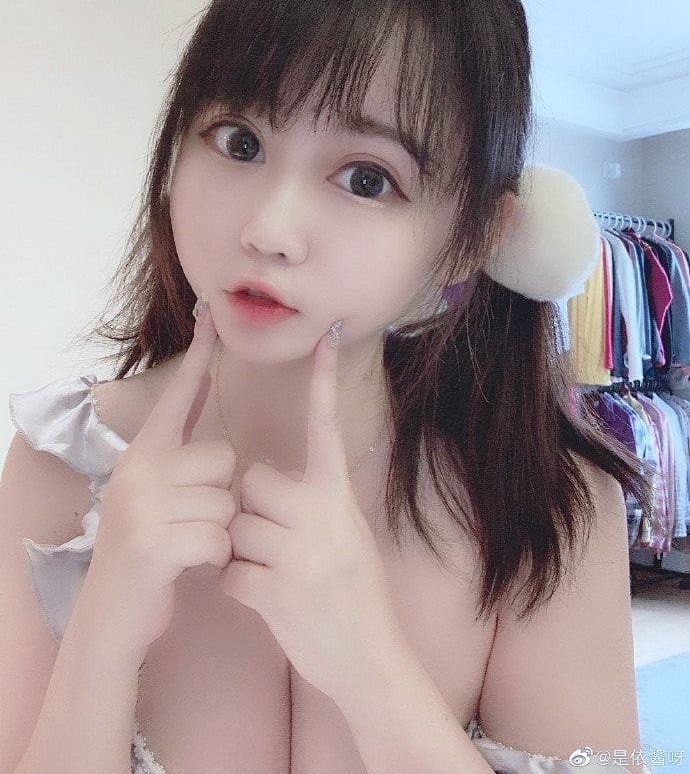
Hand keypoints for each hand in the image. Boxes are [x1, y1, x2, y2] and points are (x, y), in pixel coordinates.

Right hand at [87, 304, 236, 653]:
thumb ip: (180, 453)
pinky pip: (219, 536)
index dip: (197, 357)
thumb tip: (208, 398)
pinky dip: (216, 558)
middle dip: (222, 495)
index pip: (177, 397)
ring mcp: (141, 506)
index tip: (211, 315)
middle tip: (192, 522)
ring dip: (221, 531)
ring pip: (227, 500)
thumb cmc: (149, 551)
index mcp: (142, 455)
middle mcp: (137, 471)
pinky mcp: (152, 541)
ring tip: (189, 545)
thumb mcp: (156, 494)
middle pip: (223, 458)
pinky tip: (190, 567)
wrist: (113, 615)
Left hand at [219, 325, 406, 705]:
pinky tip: (264, 599)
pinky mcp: (278, 593)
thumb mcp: (351, 534)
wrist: (370, 658)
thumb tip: (282, 478)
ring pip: (235, 527)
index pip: (329, 428)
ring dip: (241, 553)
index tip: (328, 336)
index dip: (325, 382)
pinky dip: (236, 587)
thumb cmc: (355, 591)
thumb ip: (319, 502)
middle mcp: (323, 518)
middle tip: (274, 543)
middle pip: (251, 483)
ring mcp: (301, 555)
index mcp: (340, 497)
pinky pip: (228, 571)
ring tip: (273, 575)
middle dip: (249, 511)